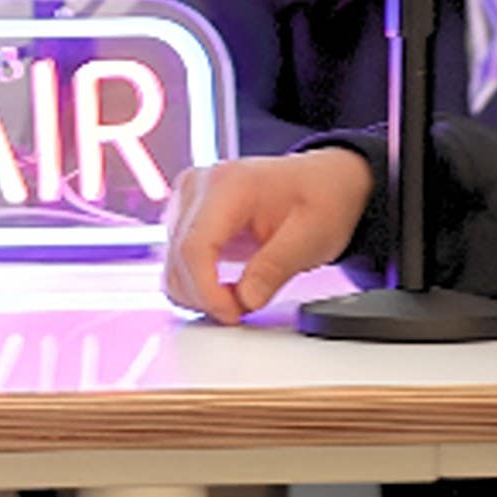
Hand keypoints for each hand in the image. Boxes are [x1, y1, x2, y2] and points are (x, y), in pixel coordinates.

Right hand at [163, 149, 375, 323]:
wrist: (324, 182)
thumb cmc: (321, 198)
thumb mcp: (312, 236)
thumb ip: (276, 268)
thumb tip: (246, 300)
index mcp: (229, 184)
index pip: (195, 247)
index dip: (208, 291)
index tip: (233, 314)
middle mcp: (198, 187)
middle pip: (179, 260)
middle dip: (209, 297)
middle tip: (247, 308)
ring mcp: (187, 201)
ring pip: (172, 266)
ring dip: (202, 294)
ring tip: (243, 296)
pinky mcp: (186, 217)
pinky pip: (177, 263)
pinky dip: (198, 285)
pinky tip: (227, 288)